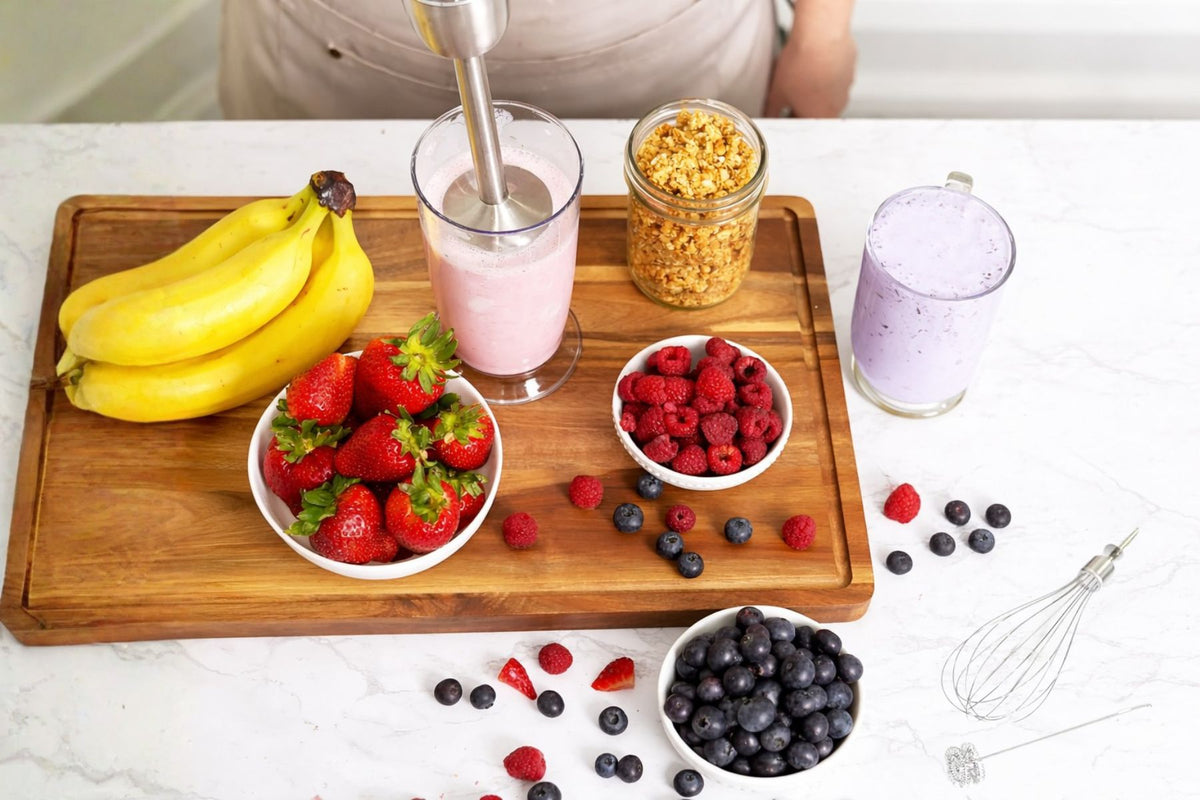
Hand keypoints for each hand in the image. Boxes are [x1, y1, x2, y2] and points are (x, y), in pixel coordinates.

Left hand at [766, 0, 856, 117]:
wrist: (820, 35)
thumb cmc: (801, 65)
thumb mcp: (777, 92)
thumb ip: (772, 110)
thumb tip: (769, 116)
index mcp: (820, 117)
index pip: (804, 127)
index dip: (791, 119)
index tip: (784, 112)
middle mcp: (837, 106)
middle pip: (818, 111)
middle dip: (803, 104)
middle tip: (790, 91)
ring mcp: (846, 87)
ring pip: (828, 93)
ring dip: (816, 88)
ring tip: (802, 74)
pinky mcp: (851, 69)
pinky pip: (836, 76)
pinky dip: (826, 73)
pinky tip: (814, 63)